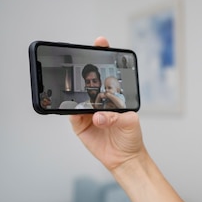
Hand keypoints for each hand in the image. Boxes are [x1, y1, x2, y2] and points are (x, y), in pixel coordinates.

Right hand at [69, 37, 145, 170]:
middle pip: (89, 81)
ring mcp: (87, 111)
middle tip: (82, 60)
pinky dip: (71, 111)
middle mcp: (99, 101)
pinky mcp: (79, 124)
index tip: (101, 42)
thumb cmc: (131, 137)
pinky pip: (70, 114)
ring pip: (77, 97)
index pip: (107, 72)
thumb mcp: (130, 123)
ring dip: (77, 93)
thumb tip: (99, 117)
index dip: (103, 56)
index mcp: (114, 95)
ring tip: (82, 93)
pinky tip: (79, 112)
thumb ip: (116, 117)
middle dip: (85, 69)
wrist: (124, 159)